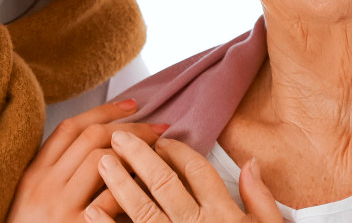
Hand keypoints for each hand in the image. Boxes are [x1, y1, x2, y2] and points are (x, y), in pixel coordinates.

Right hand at [7, 98, 167, 222]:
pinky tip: (150, 189)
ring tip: (160, 155)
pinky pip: (110, 200)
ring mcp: (59, 208)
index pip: (70, 128)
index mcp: (33, 174)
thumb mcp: (32, 200)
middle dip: (132, 129)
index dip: (105, 111)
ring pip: (102, 161)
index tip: (134, 105)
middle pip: (91, 139)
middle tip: (159, 128)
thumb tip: (100, 149)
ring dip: (137, 154)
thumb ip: (57, 174)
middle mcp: (44, 186)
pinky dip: (132, 190)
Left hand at [86, 130, 280, 222]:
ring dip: (120, 184)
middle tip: (118, 137)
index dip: (177, 151)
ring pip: (143, 209)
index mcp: (224, 215)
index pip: (197, 171)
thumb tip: (250, 163)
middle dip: (140, 157)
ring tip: (103, 162)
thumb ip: (260, 198)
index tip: (161, 140)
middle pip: (165, 183)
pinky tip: (91, 213)